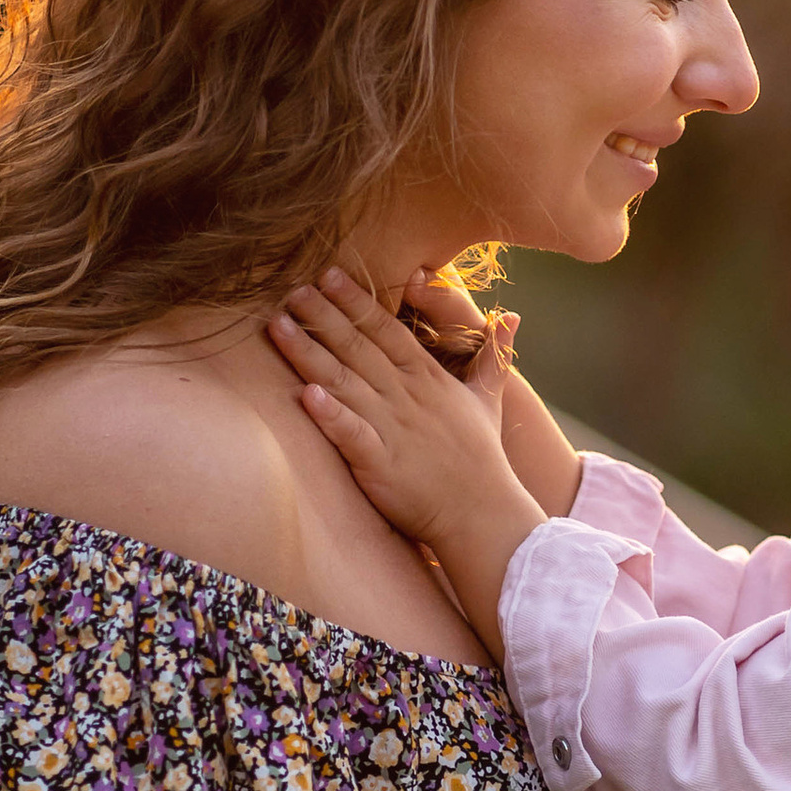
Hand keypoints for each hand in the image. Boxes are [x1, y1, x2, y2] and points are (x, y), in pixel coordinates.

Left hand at [267, 266, 545, 640]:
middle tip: (292, 287)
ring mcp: (393, 429)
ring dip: (309, 353)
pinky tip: (304, 394)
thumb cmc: (481, 458)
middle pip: (359, 347)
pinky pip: (351, 434)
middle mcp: (407, 397)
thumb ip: (494, 355)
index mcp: (428, 378)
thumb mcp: (489, 399)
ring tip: (278, 326)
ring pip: (345, 382)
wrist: (482, 515)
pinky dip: (330, 414)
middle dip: (323, 316)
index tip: (329, 275)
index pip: (388, 330)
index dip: (357, 301)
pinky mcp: (381, 464)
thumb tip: (512, 317)